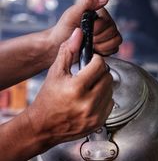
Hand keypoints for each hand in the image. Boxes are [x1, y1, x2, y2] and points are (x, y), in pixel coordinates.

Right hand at [27, 28, 113, 149]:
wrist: (43, 127)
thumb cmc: (47, 100)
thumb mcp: (55, 73)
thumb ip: (68, 51)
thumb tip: (79, 33)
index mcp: (76, 88)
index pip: (100, 65)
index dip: (95, 60)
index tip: (90, 63)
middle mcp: (88, 103)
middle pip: (108, 77)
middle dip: (99, 73)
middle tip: (88, 75)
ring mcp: (94, 115)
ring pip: (111, 90)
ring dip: (102, 85)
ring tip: (89, 88)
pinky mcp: (98, 123)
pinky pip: (110, 104)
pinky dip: (104, 99)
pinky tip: (91, 99)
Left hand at [48, 0, 121, 62]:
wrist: (58, 48)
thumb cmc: (62, 31)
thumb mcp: (72, 14)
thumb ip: (87, 3)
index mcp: (98, 13)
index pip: (109, 22)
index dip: (98, 30)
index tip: (87, 32)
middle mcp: (104, 23)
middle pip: (114, 33)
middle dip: (99, 39)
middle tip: (88, 40)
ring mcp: (105, 36)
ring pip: (116, 41)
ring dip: (103, 46)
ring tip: (91, 45)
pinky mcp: (105, 47)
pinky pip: (114, 50)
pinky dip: (105, 52)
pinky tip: (95, 51)